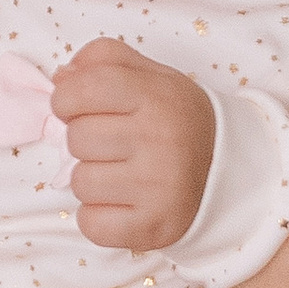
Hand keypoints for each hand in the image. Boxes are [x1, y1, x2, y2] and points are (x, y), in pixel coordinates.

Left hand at [51, 39, 215, 248]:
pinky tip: (123, 203)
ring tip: (123, 175)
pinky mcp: (152, 226)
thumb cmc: (176, 121)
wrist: (227, 172)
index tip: (77, 106)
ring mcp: (157, 187)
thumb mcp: (152, 77)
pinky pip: (90, 223)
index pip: (80, 90)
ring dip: (93, 181)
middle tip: (114, 144)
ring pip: (80, 183)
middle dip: (85, 141)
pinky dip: (98, 217)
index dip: (66, 99)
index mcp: (157, 96)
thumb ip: (105, 61)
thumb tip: (61, 78)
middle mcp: (160, 139)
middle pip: (76, 138)